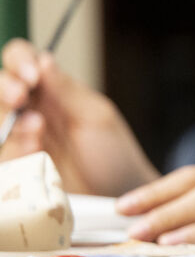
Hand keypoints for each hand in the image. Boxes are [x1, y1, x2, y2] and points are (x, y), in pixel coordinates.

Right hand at [0, 39, 157, 194]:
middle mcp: (29, 109)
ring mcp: (19, 138)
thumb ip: (66, 91)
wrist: (120, 197)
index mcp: (50, 90)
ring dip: (10, 120)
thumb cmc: (113, 154)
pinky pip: (3, 155)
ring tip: (36, 127)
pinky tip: (33, 151)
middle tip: (20, 95)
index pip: (21, 60)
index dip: (18, 60)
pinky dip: (14, 149)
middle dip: (5, 87)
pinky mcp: (15, 166)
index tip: (31, 73)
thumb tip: (43, 59)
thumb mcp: (95, 117)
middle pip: (0, 86)